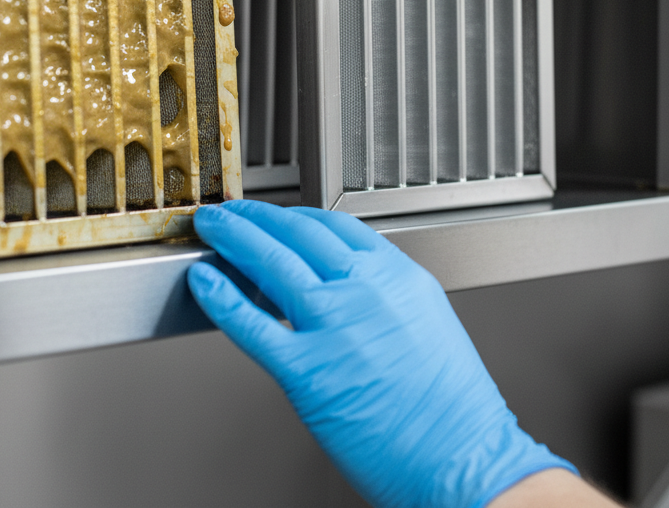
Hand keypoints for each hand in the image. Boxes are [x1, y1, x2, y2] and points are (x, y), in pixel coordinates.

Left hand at [188, 200, 574, 507]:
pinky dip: (222, 299)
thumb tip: (348, 282)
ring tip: (213, 228)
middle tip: (232, 211)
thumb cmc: (452, 406)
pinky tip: (206, 283)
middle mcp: (364, 290)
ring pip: (271, 264)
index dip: (294, 215)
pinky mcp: (307, 371)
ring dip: (234, 238)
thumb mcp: (426, 320)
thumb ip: (384, 292)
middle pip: (297, 234)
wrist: (462, 458)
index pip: (334, 226)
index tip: (276, 215)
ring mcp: (334, 326)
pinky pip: (253, 325)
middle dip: (256, 217)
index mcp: (396, 275)